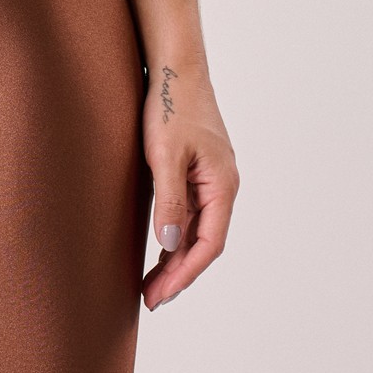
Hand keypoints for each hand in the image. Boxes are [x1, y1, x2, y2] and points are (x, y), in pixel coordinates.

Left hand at [141, 58, 235, 310]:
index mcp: (223, 185)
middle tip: (150, 301)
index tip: (161, 295)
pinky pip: (189, 217)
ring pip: (196, 233)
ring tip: (149, 287)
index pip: (210, 244)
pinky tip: (158, 254)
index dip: (186, 274)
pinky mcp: (196, 175)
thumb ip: (170, 202)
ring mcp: (210, 182)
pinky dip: (174, 239)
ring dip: (175, 261)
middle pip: (204, 244)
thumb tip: (171, 245)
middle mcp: (222, 188)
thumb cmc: (171, 108)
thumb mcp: (165, 156)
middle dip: (179, 275)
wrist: (174, 70)